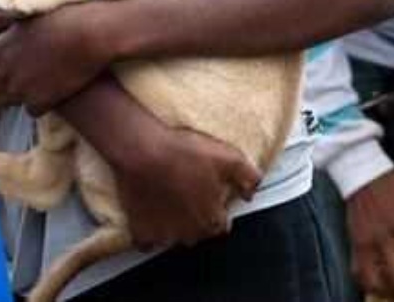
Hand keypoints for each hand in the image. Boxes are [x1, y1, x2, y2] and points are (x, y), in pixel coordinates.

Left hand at [0, 2, 115, 114]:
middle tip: (11, 85)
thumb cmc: (58, 17)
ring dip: (18, 95)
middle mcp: (4, 73)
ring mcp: (21, 90)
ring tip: (36, 83)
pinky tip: (51, 90)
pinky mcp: (40, 103)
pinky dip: (39, 103)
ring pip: (9, 102)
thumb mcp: (20, 14)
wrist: (91, 35)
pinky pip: (32, 110)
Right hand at [110, 120, 260, 250]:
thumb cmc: (183, 153)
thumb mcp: (228, 157)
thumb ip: (248, 177)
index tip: (210, 194)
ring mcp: (164, 235)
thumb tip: (252, 192)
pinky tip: (150, 213)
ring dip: (174, 223)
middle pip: (198, 231)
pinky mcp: (141, 231)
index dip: (217, 208)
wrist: (142, 151)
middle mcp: (190, 233)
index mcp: (212, 219)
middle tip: (188, 192)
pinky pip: (148, 241)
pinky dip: (150, 231)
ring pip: (174, 236)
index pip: (221, 225)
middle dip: (196, 216)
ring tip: (169, 198)